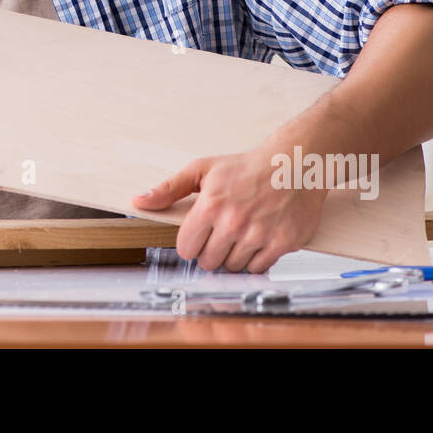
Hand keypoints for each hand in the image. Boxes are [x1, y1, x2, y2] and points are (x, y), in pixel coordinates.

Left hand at [130, 148, 326, 272]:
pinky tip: (258, 240)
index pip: (186, 248)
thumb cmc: (247, 167)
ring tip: (241, 234)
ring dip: (233, 256)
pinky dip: (256, 259)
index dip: (190, 243)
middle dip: (211, 251)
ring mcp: (260, 234)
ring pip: (233, 267)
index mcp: (211, 205)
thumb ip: (169, 188)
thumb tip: (139, 201)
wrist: (294, 163)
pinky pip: (258, 268)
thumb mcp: (202, 169)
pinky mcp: (282, 242)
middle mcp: (234, 222)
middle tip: (221, 234)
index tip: (198, 235)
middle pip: (208, 262)